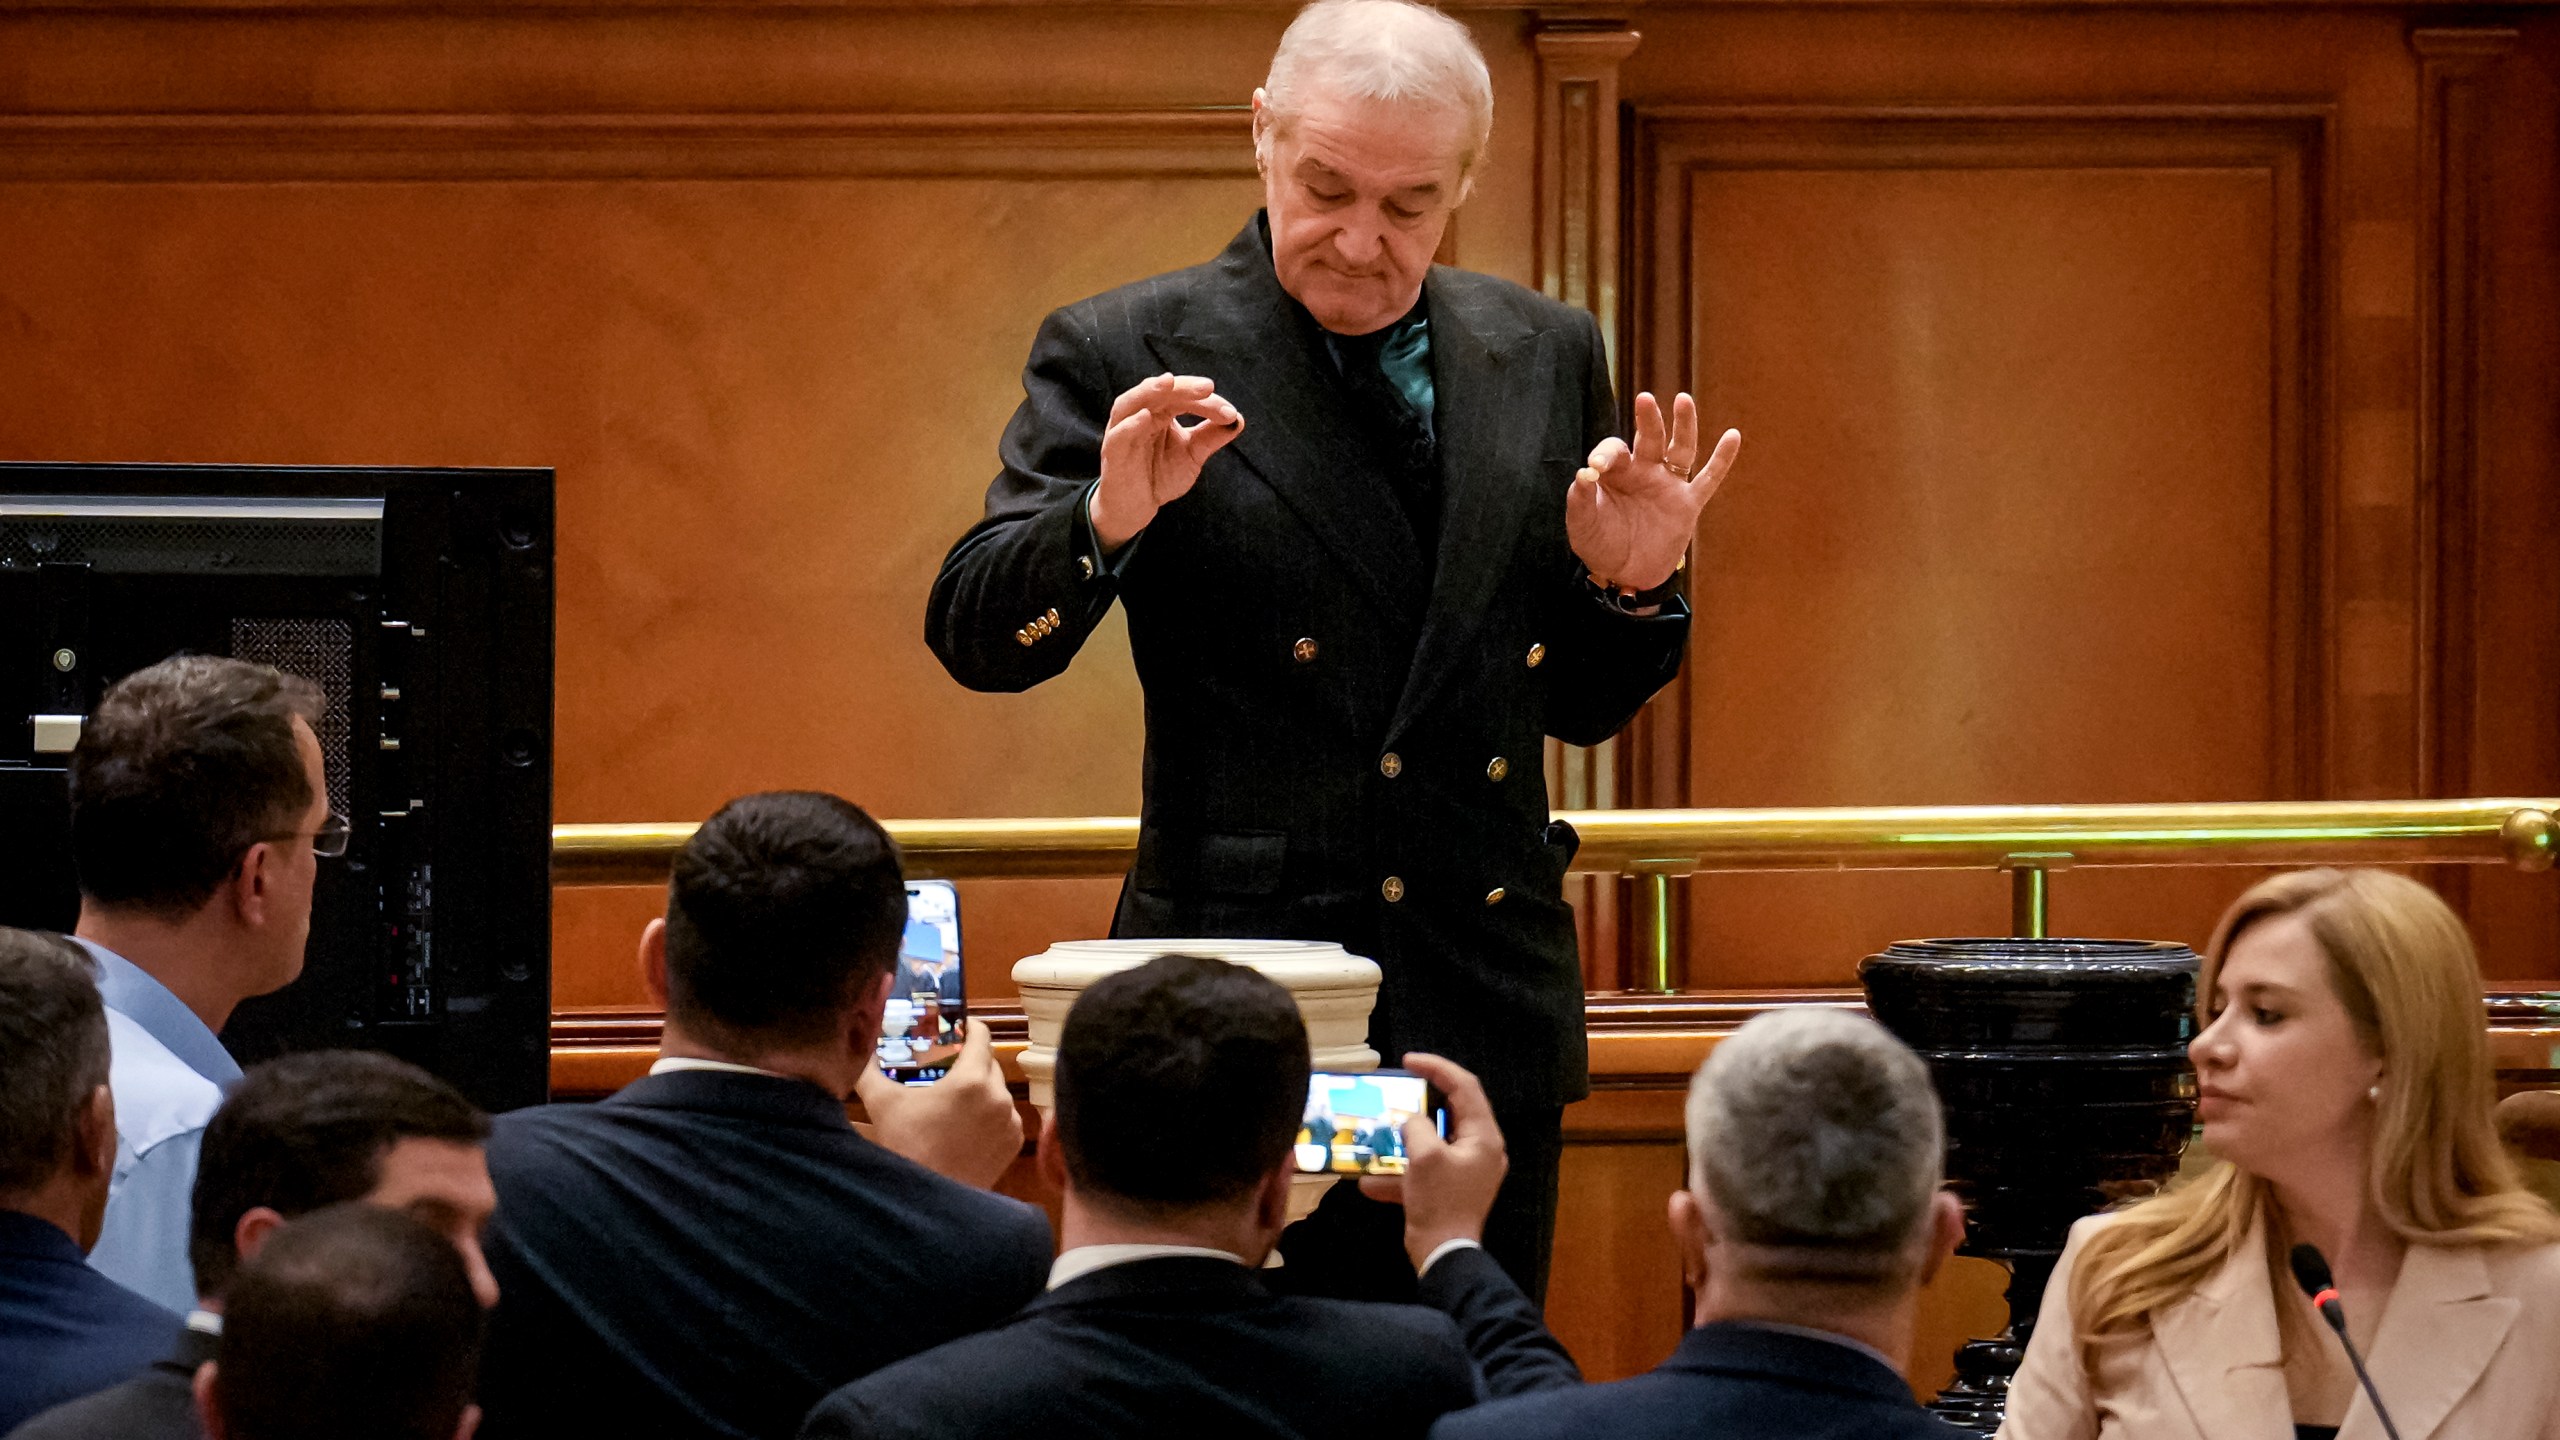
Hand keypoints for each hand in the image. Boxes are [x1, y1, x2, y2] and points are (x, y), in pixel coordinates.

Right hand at [854, 1019, 1024, 1189]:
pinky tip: (966, 1122)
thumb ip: (871, 1070)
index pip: (981, 1036)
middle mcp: (999, 1096)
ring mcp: (1009, 1121)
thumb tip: (860, 1048)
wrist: (929, 1198)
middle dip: (969, 1059)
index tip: (955, 1027)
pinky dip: (989, 1113)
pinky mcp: (1013, 1142)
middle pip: (989, 1062)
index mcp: (972, 1080)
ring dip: (980, 1088)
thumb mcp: (883, 1104)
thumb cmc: (906, 1147)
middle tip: (945, 1064)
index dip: (967, 1026)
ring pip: (998, 1089)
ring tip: (953, 1098)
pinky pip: (1004, 1114)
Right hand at [1089, 373, 1245, 548]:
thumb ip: (1211, 437)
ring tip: (1169, 382)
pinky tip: (1145, 416)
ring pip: (1132, 402)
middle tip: (1208, 387)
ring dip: (1150, 391)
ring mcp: (1124, 431)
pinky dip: (1130, 424)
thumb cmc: (1160, 475)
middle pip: (1160, 392)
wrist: (1137, 507)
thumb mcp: (1192, 455)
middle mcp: (1140, 415)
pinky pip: (1119, 435)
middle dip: (1184, 387)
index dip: (1207, 402)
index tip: (1229, 414)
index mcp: (1160, 411)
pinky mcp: (1113, 452)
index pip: (1184, 397)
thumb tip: (1238, 419)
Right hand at [1357, 1053, 1506, 1271]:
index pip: (1465, 1087)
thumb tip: (1411, 1120)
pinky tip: (1370, 1182)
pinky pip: (1426, 1170)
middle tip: (1398, 1089)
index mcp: (1484, 1137)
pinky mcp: (1451, 1189)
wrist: (1443, 1256)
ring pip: (1435, 1141)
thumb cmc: (1439, 1202)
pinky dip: (1402, 1172)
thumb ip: (1417, 1127)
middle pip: (1452, 1112)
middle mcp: (1481, 1150)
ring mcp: (1467, 1171)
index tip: (1409, 1060)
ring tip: (1382, 1131)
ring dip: (1406, 1138)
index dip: (1437, 1068)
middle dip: (1421, 1102)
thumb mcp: (1424, 1157)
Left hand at [1567, 392, 1740, 590]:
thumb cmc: (1600, 545)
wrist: (1626, 573)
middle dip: (1647, 419)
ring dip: (1683, 425)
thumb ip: (1581, 501)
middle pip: (1648, 438)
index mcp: (1616, 473)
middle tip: (1644, 399)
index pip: (1614, 451)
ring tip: (1683, 400)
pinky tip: (1733, 436)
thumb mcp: (1582, 526)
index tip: (1596, 466)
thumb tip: (1583, 474)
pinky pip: (1708, 478)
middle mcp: (1643, 471)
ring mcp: (1668, 485)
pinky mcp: (1688, 504)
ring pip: (1680, 449)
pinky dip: (1722, 459)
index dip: (1605, 454)